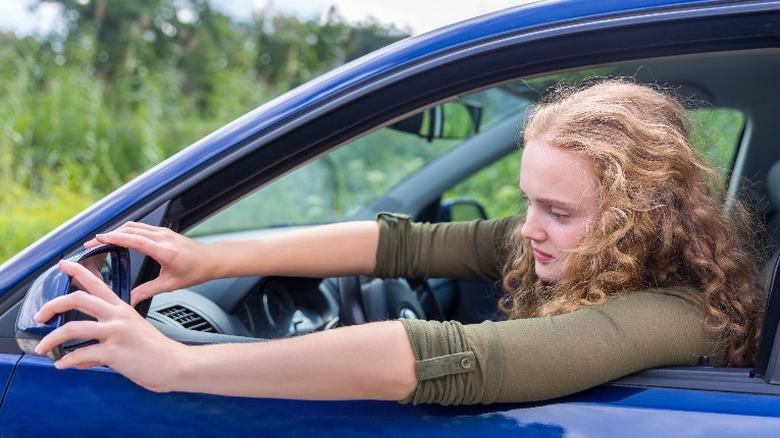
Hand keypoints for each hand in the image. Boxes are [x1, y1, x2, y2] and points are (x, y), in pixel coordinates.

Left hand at [34, 260, 185, 392]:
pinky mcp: (114, 351)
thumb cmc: (157, 351)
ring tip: (42, 348)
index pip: (97, 283)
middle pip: (78, 299)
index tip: (63, 265)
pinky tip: (62, 365)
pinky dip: (67, 361)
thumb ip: (106, 341)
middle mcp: (118, 316)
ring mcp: (116, 332)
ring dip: (51, 339)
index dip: (77, 272)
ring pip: (73, 328)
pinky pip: (81, 355)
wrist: (175, 363)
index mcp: (123, 308)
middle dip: (53, 305)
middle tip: (40, 315)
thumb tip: (83, 355)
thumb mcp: (133, 335)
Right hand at [85, 222, 212, 304]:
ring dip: (116, 231)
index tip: (98, 239)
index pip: (135, 240)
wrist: (211, 260)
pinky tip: (118, 237)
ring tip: (100, 240)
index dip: (115, 238)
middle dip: (109, 235)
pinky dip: (126, 230)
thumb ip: (147, 291)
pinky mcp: (163, 231)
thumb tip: (129, 301)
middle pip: (130, 230)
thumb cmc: (195, 271)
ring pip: (134, 226)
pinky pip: (141, 227)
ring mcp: (163, 232)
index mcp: (164, 251)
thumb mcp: (170, 284)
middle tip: (91, 243)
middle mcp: (163, 237)